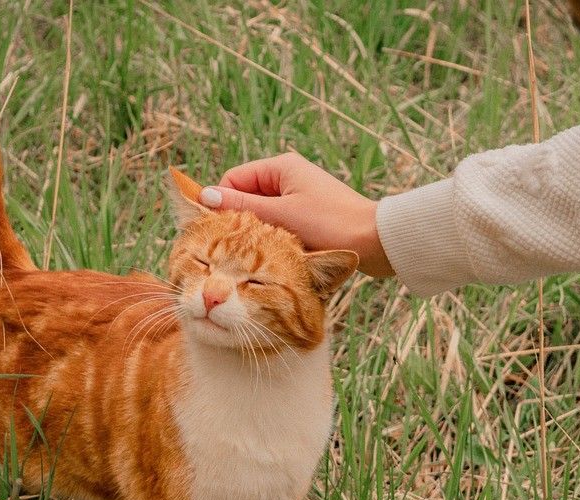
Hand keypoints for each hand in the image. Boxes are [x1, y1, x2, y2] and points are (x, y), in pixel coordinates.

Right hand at [199, 153, 393, 276]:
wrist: (375, 242)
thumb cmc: (331, 224)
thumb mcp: (281, 215)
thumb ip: (242, 207)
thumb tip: (204, 196)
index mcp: (281, 167)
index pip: (234, 179)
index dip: (221, 203)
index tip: (214, 230)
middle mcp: (288, 177)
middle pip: (246, 197)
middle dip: (239, 220)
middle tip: (233, 246)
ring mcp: (298, 196)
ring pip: (261, 214)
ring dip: (256, 231)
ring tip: (256, 251)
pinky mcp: (307, 216)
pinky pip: (278, 224)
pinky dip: (272, 237)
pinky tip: (274, 253)